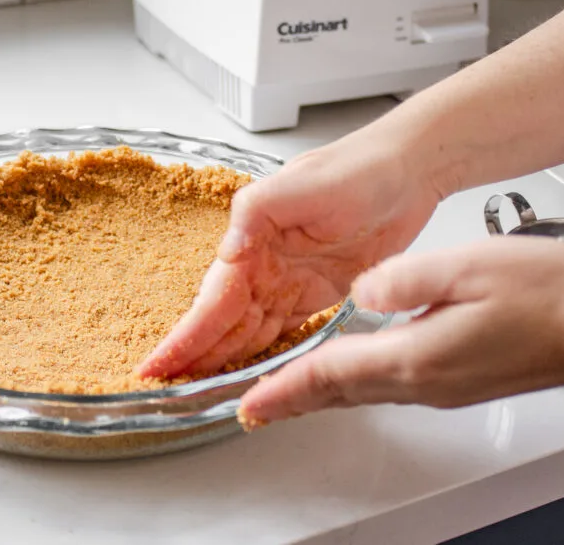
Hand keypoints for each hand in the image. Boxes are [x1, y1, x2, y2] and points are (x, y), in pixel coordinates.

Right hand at [137, 131, 442, 377]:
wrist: (406, 171)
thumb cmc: (357, 168)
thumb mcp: (301, 183)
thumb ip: (255, 212)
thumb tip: (226, 253)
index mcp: (252, 241)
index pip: (212, 301)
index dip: (186, 336)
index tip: (157, 365)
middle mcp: (264, 265)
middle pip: (223, 323)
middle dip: (195, 357)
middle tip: (168, 392)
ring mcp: (289, 281)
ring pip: (247, 332)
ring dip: (223, 361)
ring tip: (197, 393)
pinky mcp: (317, 293)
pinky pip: (282, 331)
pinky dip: (262, 354)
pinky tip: (247, 374)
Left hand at [237, 236, 563, 424]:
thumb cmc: (549, 294)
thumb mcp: (466, 266)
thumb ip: (403, 280)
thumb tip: (362, 290)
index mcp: (418, 355)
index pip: (331, 374)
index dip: (285, 387)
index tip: (249, 402)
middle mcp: (425, 380)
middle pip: (341, 392)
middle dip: (292, 399)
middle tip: (252, 406)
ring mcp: (443, 386)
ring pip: (363, 392)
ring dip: (320, 392)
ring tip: (287, 390)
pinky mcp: (459, 380)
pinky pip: (389, 385)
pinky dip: (355, 383)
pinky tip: (350, 372)